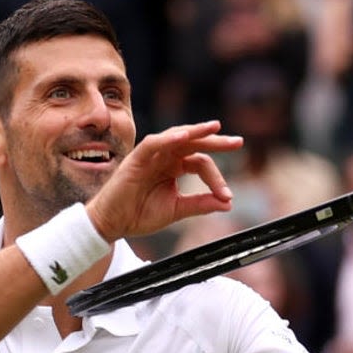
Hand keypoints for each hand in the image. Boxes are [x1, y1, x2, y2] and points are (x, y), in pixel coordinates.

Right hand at [85, 120, 240, 240]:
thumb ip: (201, 203)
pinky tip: (184, 137)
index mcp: (174, 167)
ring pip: (177, 136)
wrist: (114, 224)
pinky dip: (169, 138)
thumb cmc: (140, 214)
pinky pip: (154, 143)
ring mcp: (151, 155)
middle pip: (194, 143)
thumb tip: (228, 203)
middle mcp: (165, 157)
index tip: (227, 196)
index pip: (201, 163)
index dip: (216, 178)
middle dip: (216, 141)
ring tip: (215, 129)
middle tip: (238, 142)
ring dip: (196, 131)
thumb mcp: (177, 209)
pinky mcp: (137, 158)